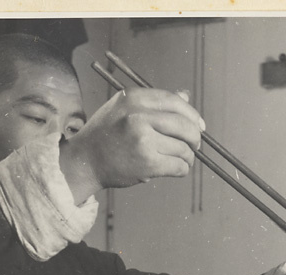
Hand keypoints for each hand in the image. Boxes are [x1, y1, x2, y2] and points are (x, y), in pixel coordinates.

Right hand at [59, 88, 204, 203]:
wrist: (85, 161)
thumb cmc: (107, 135)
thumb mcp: (125, 108)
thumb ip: (154, 103)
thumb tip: (185, 95)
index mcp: (134, 98)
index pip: (175, 101)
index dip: (192, 115)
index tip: (200, 126)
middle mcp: (138, 115)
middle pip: (185, 125)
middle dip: (195, 138)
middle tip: (195, 146)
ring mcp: (143, 139)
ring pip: (184, 148)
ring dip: (188, 157)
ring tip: (182, 160)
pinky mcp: (148, 162)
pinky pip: (179, 165)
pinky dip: (183, 169)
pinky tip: (177, 169)